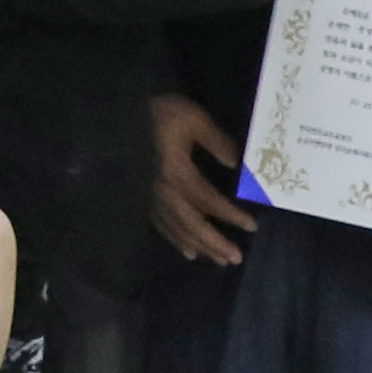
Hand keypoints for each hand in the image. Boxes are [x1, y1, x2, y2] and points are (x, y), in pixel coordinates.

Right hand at [151, 97, 251, 268]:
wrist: (120, 112)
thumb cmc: (161, 112)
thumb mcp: (193, 119)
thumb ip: (217, 142)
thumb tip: (238, 165)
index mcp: (176, 171)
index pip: (208, 200)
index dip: (230, 215)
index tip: (251, 227)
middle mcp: (163, 190)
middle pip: (192, 223)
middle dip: (214, 242)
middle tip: (235, 258)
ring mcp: (151, 196)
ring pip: (176, 228)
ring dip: (199, 246)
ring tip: (218, 260)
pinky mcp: (143, 197)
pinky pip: (160, 224)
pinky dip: (175, 240)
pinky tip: (188, 252)